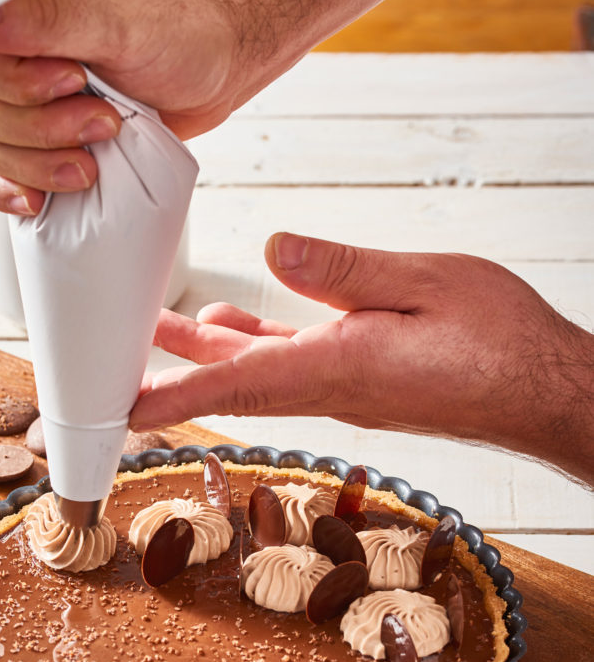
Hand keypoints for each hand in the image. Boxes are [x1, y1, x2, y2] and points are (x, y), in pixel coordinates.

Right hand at [0, 0, 399, 213]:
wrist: (221, 57)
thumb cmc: (185, 33)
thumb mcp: (125, 23)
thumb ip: (54, 15)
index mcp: (14, 18)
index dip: (14, 94)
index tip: (77, 94)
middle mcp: (10, 57)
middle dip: (35, 136)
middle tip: (100, 131)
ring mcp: (27, 102)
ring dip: (32, 173)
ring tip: (93, 162)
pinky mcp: (51, 143)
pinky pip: (9, 180)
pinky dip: (19, 199)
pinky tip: (41, 210)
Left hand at [130, 233, 593, 487]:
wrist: (543, 392)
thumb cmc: (499, 343)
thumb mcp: (424, 283)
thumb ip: (345, 270)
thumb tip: (275, 248)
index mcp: (339, 367)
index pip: (234, 387)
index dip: (171, 397)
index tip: (120, 413)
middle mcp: (331, 389)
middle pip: (232, 382)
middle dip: (170, 374)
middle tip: (118, 362)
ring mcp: (346, 389)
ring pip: (259, 372)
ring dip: (209, 355)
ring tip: (168, 326)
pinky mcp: (362, 380)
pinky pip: (294, 366)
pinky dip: (257, 346)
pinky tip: (243, 324)